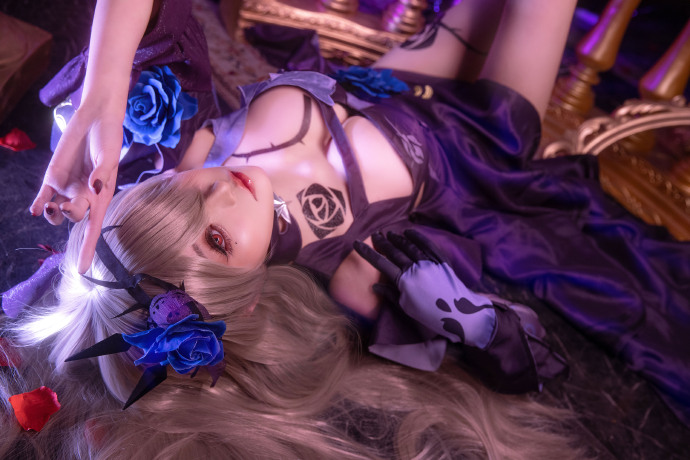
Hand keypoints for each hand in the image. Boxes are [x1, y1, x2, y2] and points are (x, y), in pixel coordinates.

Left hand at [29, 104, 121, 273]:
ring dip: (52, 214)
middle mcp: (84, 195)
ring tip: (49, 206)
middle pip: (75, 217)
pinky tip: (36, 209)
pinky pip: (43, 195)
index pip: (94, 227)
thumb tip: (95, 188)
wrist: (95, 117)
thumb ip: (101, 173)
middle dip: (70, 216)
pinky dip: (39, 204)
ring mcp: (67, 187)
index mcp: (102, 196)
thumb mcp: (109, 156)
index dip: (88, 249)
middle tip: (66, 205)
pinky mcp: (53, 176)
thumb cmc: (109, 138)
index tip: (82, 269)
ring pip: (56, 211)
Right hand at [354, 230, 496, 348]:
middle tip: (375, 234)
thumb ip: (391, 294)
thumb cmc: (430, 315)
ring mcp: (429, 262)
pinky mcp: (441, 260)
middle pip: (394, 251)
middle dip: (382, 242)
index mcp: (403, 281)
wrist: (460, 314)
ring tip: (389, 234)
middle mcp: (415, 268)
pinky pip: (428, 245)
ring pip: (409, 245)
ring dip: (398, 238)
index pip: (381, 263)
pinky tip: (410, 232)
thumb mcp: (407, 308)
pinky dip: (418, 237)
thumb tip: (374, 287)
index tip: (357, 243)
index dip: (367, 252)